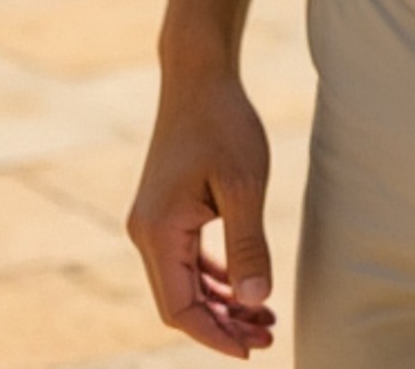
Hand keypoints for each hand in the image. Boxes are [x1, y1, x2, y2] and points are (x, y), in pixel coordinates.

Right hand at [128, 70, 277, 356]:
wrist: (199, 73)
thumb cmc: (224, 122)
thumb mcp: (244, 185)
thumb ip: (248, 245)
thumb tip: (256, 301)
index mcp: (159, 231)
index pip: (180, 309)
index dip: (215, 335)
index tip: (252, 350)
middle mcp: (147, 232)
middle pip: (181, 301)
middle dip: (223, 324)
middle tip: (268, 336)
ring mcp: (153, 221)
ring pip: (184, 282)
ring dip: (221, 303)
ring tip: (264, 318)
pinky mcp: (166, 210)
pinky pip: (187, 259)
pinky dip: (214, 277)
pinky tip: (244, 287)